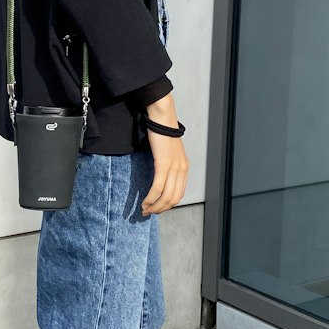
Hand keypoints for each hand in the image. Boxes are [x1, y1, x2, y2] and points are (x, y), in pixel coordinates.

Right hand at [140, 93, 188, 214]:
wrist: (162, 116)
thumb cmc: (161, 131)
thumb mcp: (168, 151)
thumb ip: (167, 163)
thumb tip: (158, 176)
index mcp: (184, 167)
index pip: (179, 194)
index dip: (167, 205)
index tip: (156, 209)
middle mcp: (181, 169)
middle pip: (173, 198)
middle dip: (160, 209)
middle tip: (148, 212)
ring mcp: (174, 167)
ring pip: (165, 196)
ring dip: (154, 206)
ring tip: (144, 210)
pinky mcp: (164, 163)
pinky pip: (158, 187)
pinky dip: (150, 197)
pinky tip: (144, 202)